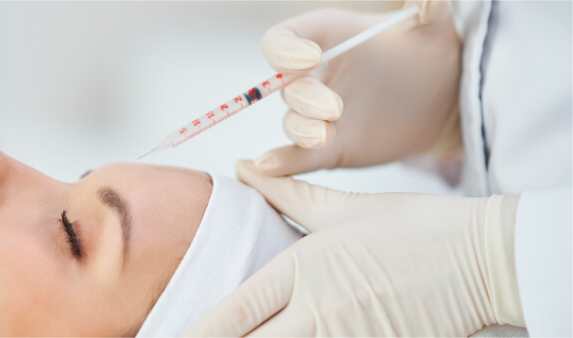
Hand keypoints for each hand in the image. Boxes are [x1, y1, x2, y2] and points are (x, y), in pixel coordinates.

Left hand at [184, 160, 525, 335]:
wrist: (488, 257)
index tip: (174, 337)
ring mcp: (350, 337)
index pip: (234, 312)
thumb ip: (287, 195)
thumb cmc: (418, 229)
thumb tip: (245, 169)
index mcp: (302, 270)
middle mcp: (319, 310)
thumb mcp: (344, 208)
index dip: (200, 332)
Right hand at [255, 1, 461, 175]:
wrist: (444, 99)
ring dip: (300, 129)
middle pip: (284, 86)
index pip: (281, 41)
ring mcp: (318, 114)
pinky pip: (297, 157)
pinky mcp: (329, 147)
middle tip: (335, 108)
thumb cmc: (429, 54)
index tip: (311, 57)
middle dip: (304, 98)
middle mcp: (313, 77)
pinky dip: (281, 163)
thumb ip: (428, 9)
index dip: (285, 50)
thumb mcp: (433, 28)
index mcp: (324, 40)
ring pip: (291, 122)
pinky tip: (268, 167)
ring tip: (326, 135)